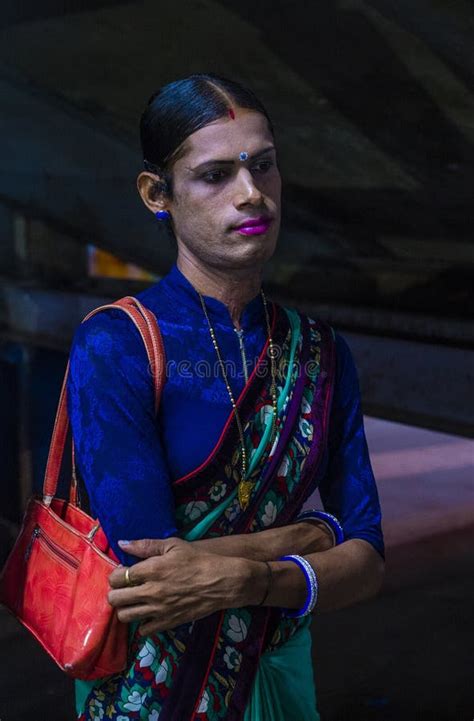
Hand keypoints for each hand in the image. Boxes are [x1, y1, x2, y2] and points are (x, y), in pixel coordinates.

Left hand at [107, 537, 248, 634]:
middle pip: (115, 599)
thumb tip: (122, 543)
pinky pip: (144, 630)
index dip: (115, 574)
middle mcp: (150, 591)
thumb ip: (145, 545)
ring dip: (125, 609)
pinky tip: (148, 614)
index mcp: (151, 569)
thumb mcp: (173, 545)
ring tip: (133, 601)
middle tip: (124, 588)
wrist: (222, 581)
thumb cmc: (198, 559)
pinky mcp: (168, 622)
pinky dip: (142, 624)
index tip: (123, 572)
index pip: (117, 577)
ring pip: (125, 616)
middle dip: (115, 593)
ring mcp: (158, 609)